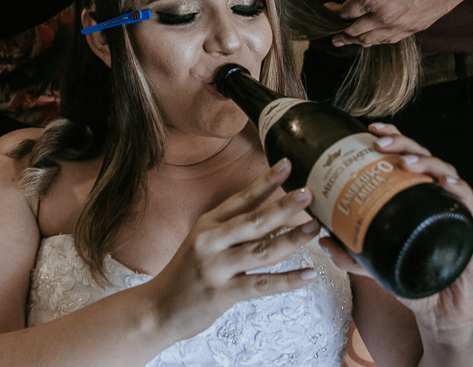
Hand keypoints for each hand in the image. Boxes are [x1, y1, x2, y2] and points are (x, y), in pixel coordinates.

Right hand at [146, 159, 320, 340]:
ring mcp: (215, 267)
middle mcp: (211, 241)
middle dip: (283, 206)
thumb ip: (234, 229)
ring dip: (291, 240)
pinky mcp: (221, 293)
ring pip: (261, 251)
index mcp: (208, 225)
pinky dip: (287, 281)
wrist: (158, 307)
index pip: (241, 199)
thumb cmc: (185, 273)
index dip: (265, 182)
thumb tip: (275, 214)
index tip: (287, 165)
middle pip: (254, 221)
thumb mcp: (202, 242)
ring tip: (314, 230)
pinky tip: (308, 275)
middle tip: (308, 193)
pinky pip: (261, 285)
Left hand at [319, 124, 472, 331]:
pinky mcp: (471, 228)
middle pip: (421, 157)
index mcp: (414, 196)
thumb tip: (322, 239)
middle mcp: (434, 196)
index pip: (405, 157)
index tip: (370, 130)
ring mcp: (454, 209)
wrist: (443, 312)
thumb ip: (349, 254)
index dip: (392, 138)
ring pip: (445, 171)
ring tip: (405, 161)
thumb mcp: (374, 266)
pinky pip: (467, 201)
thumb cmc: (414, 282)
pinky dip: (457, 187)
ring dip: (425, 161)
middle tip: (379, 142)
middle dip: (401, 143)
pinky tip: (445, 182)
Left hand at [325, 0, 472, 46]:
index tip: (328, 8)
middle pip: (356, 32)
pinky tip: (375, 39)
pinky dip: (378, 41)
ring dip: (358, 41)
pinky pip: (391, 40)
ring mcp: (402, 25)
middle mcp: (384, 17)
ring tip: (349, 42)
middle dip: (342, 34)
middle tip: (333, 36)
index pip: (346, 11)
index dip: (334, 11)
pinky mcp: (416, 27)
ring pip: (373, 40)